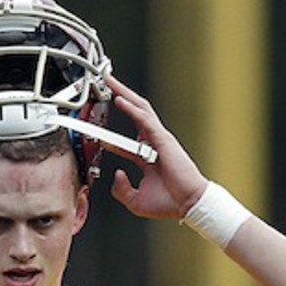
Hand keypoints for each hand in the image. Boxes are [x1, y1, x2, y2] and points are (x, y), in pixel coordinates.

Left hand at [106, 74, 208, 220]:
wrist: (188, 204)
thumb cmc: (169, 202)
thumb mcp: (136, 201)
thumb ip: (122, 190)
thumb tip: (116, 175)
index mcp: (147, 159)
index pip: (125, 143)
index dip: (110, 139)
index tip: (97, 134)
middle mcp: (153, 145)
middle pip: (135, 115)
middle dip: (121, 97)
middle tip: (105, 85)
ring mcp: (158, 140)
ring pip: (140, 109)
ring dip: (124, 94)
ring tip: (110, 81)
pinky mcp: (163, 139)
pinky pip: (144, 120)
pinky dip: (132, 109)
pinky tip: (120, 99)